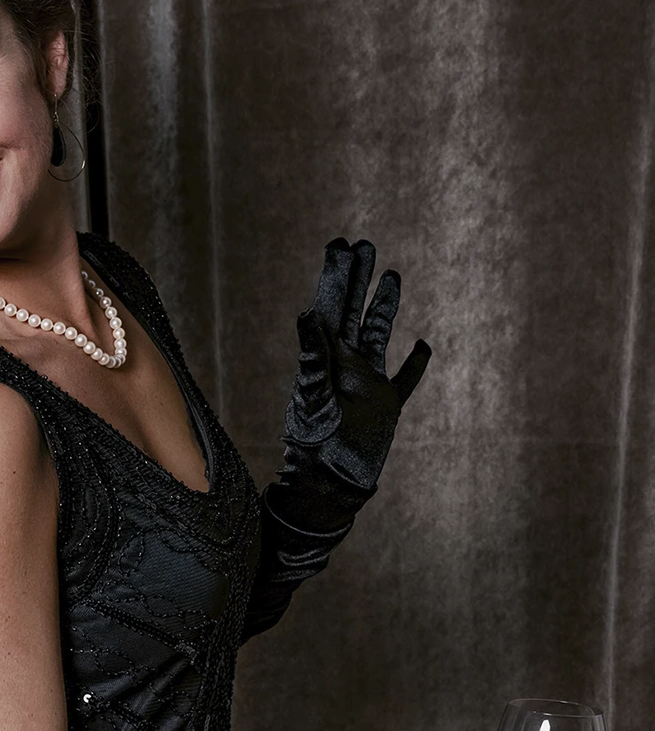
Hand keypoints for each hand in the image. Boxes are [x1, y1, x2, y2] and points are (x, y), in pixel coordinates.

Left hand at [283, 237, 431, 494]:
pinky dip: (416, 363)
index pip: (331, 306)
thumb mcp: (312, 399)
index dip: (335, 276)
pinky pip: (404, 379)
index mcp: (326, 359)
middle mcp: (345, 366)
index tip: (339, 244)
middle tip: (362, 244)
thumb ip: (312, 359)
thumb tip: (306, 314)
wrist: (329, 486)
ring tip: (391, 274)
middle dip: (358, 278)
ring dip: (384, 306)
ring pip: (378, 335)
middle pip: (353, 311)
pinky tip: (425, 345)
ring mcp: (367, 384)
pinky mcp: (385, 407)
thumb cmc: (316, 446)